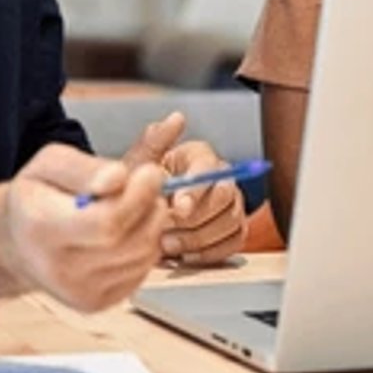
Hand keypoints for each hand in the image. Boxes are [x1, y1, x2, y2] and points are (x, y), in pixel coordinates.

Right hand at [0, 144, 166, 312]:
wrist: (17, 244)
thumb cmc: (36, 198)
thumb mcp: (49, 164)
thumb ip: (84, 168)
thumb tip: (118, 177)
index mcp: (41, 226)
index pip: (107, 222)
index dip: (138, 196)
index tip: (149, 172)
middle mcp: (58, 268)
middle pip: (133, 241)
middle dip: (150, 206)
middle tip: (144, 184)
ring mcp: (77, 292)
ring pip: (143, 255)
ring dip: (150, 225)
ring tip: (131, 205)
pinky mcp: (94, 303)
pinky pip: (140, 271)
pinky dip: (143, 247)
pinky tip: (123, 232)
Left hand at [125, 113, 245, 266]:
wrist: (141, 215)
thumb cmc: (141, 188)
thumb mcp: (139, 163)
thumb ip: (154, 142)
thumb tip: (177, 118)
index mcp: (199, 156)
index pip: (208, 167)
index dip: (195, 189)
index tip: (177, 206)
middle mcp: (221, 177)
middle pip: (226, 195)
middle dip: (196, 217)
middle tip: (167, 229)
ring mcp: (230, 205)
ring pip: (230, 221)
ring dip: (198, 238)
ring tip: (168, 243)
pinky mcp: (233, 230)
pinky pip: (233, 243)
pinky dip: (208, 253)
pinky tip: (185, 254)